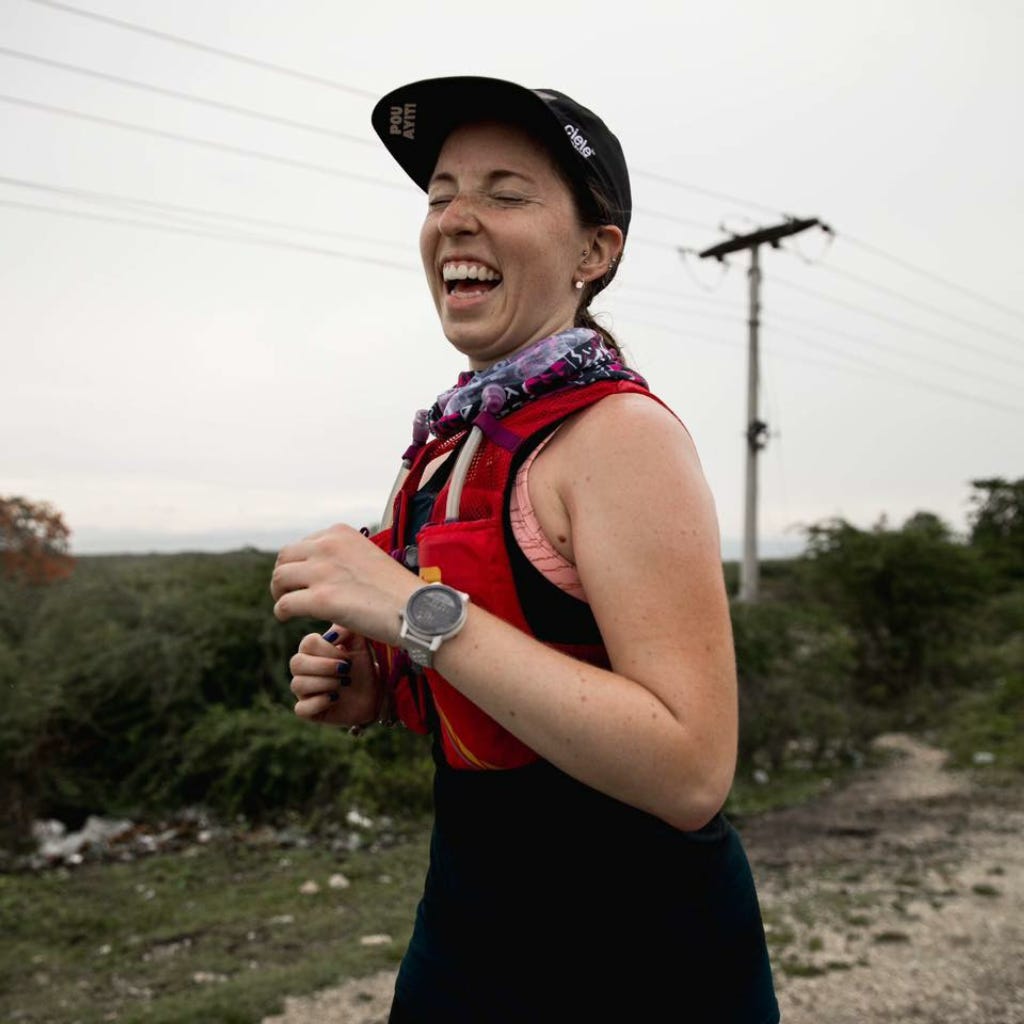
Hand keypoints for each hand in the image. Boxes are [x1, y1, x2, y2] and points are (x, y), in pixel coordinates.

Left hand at [270, 523, 419, 643]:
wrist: (417, 610)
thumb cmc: (397, 590)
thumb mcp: (368, 557)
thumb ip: (343, 557)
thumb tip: (322, 569)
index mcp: (340, 533)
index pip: (301, 544)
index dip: (298, 565)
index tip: (304, 580)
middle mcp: (328, 546)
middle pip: (284, 558)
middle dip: (284, 577)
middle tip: (289, 593)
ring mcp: (323, 571)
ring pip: (279, 579)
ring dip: (280, 594)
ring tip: (288, 605)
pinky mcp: (321, 599)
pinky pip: (284, 605)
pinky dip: (282, 613)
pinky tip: (289, 619)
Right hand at [289, 627, 380, 726]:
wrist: (373, 696)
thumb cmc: (362, 668)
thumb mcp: (360, 646)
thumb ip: (348, 631)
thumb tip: (332, 634)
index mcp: (312, 651)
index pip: (307, 643)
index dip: (328, 649)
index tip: (348, 656)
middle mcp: (303, 670)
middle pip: (296, 663)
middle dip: (324, 666)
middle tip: (346, 669)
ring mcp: (303, 691)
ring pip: (297, 684)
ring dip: (325, 683)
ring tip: (345, 683)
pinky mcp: (308, 711)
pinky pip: (301, 709)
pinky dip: (319, 702)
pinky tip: (335, 698)